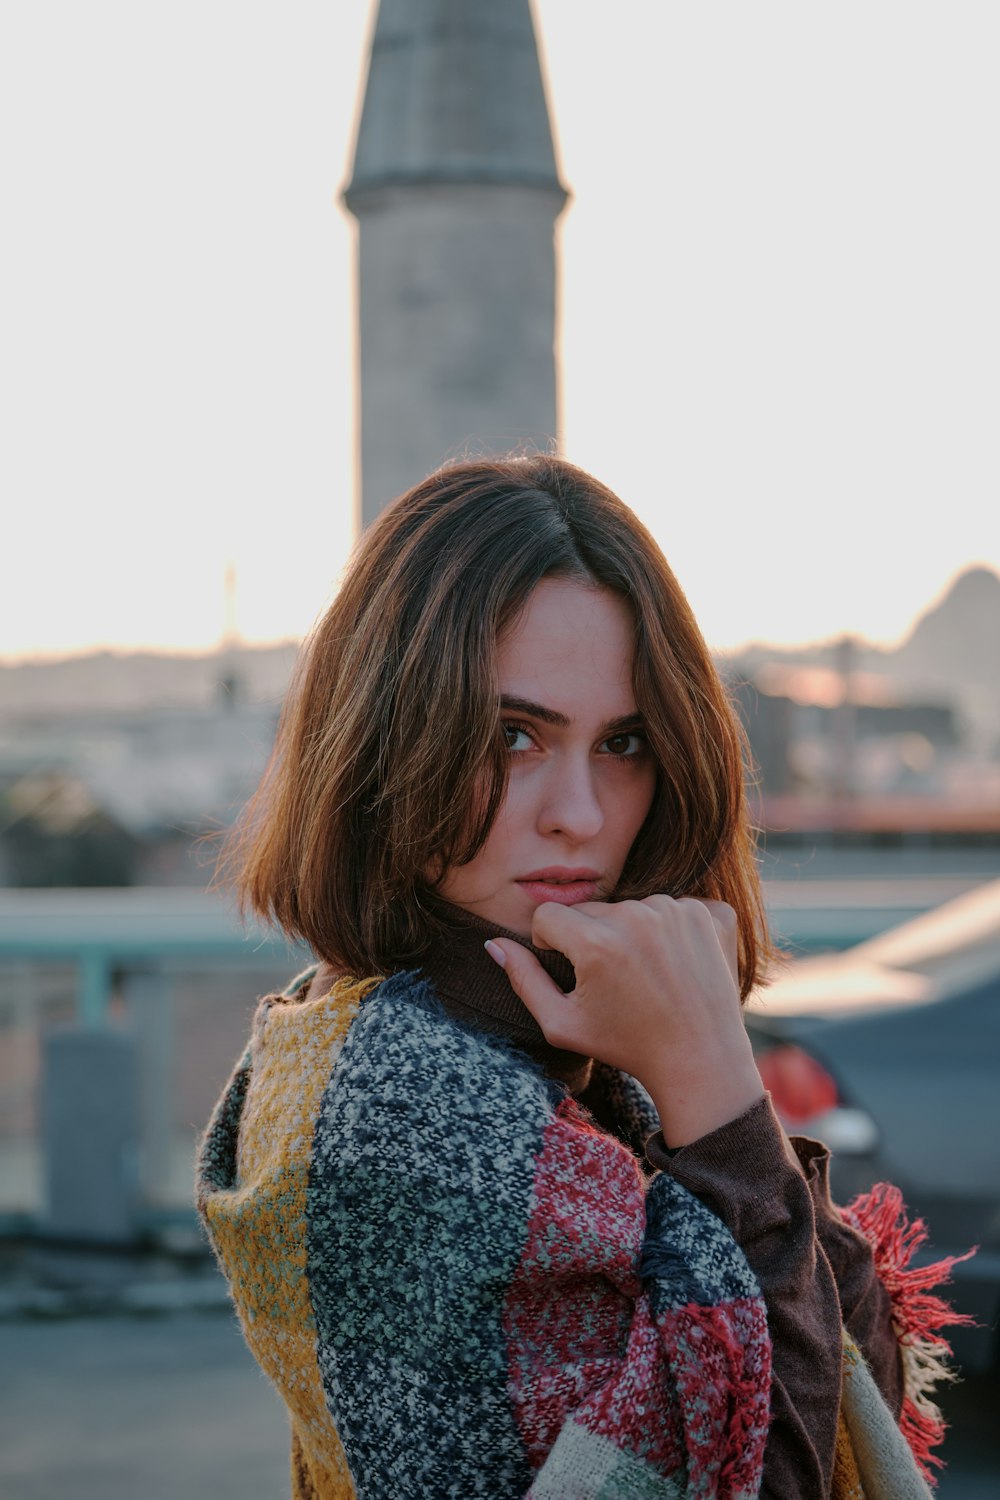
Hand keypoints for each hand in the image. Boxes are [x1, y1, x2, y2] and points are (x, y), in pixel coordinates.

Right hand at [487, 896, 763, 1146]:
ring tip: (647, 977)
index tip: (572, 972)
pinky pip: (673, 907)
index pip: (548, 915)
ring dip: (631, 933)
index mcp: (596, 942)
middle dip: (591, 938)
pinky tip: (676, 966)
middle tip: (615, 982)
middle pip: (591, 910)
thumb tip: (493, 943)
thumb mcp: (561, 1024)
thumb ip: (522, 980)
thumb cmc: (626, 1045)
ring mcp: (679, 911)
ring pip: (631, 906)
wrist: (700, 1061)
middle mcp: (638, 916)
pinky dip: (671, 931)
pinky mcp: (710, 913)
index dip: (550, 944)